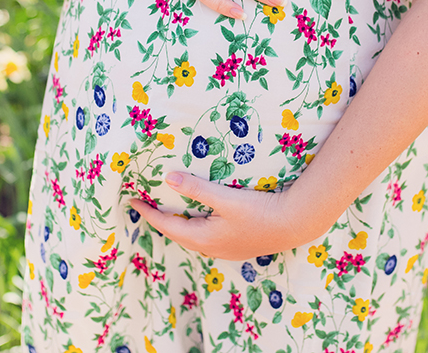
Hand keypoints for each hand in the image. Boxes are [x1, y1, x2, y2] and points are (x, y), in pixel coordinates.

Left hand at [128, 171, 323, 261]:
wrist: (295, 224)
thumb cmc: (261, 211)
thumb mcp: (226, 198)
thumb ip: (197, 188)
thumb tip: (169, 178)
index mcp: (204, 238)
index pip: (166, 225)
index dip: (148, 213)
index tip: (132, 201)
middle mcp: (211, 248)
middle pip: (176, 234)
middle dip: (159, 219)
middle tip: (145, 203)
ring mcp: (225, 249)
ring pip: (191, 237)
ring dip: (177, 223)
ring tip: (167, 209)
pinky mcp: (236, 246)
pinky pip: (205, 237)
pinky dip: (194, 226)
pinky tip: (199, 217)